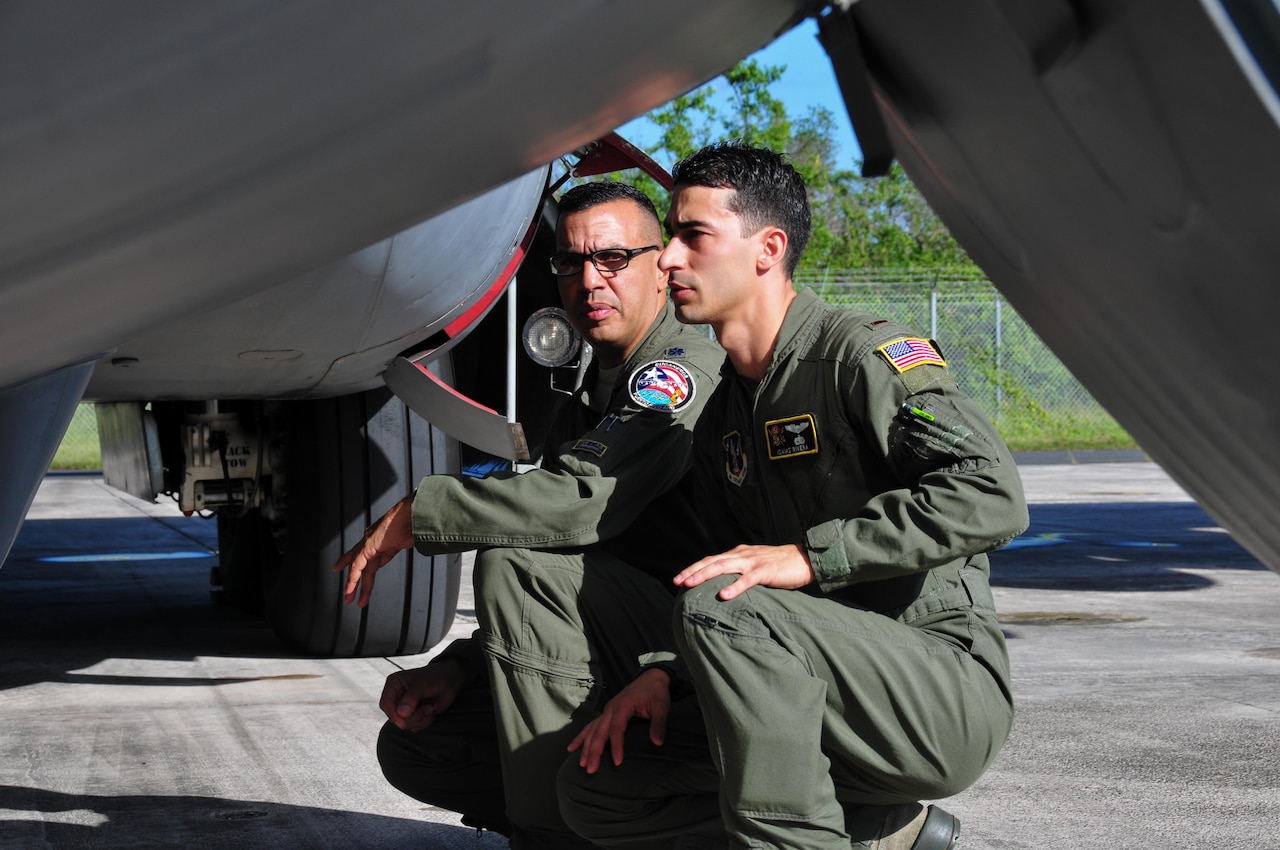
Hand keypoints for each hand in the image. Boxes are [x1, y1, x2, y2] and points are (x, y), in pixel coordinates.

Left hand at [331, 494, 415, 606]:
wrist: (413, 513)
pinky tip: (350, 587)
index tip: (359, 577)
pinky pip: (357, 565)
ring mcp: (369, 542)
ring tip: (349, 599)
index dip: (364, 568)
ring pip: (357, 567)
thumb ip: (408, 545)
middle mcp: (373, 540)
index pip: (370, 556)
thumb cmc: (416, 520)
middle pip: (359, 563)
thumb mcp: (411, 540)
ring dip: (352, 584)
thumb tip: (420, 546)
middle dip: (353, 578)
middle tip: (348, 592)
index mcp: (384, 539)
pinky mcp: (368, 546)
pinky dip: (353, 577)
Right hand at [379, 659, 465, 731]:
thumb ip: (412, 698)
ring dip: (422, 719)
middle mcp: (396, 697)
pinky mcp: (412, 715)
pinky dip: (425, 722)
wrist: (449, 680)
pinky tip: (431, 710)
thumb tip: (401, 713)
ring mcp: (404, 707)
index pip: (385, 704)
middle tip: (429, 707)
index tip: (404, 721)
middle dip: (414, 717)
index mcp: (394, 684)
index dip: (393, 715)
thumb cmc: (436, 677)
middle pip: (395, 718)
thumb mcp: (424, 684)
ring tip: (431, 706)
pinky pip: (414, 727)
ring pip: (405, 724)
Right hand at [567, 667, 671, 773]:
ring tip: (582, 764)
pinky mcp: (606, 713)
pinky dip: (581, 737)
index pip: (616, 729)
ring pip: (592, 730)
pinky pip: (591, 726)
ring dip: (585, 747)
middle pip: (599, 732)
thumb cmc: (656, 692)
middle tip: (591, 770)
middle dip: (594, 751)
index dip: (616, 746)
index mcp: (623, 705)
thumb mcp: (662, 706)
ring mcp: (606, 710)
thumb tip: (658, 742)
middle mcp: (611, 708)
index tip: (617, 762)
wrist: (651, 677)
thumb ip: (659, 725)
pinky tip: (572, 748)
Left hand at [673, 543, 815, 599]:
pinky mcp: (765, 571)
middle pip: (712, 562)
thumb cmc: (779, 565)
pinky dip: (735, 587)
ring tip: (690, 584)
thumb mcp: (754, 564)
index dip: (694, 568)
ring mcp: (753, 562)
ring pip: (724, 567)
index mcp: (738, 553)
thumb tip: (722, 584)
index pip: (711, 559)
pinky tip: (724, 595)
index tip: (679, 578)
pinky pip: (747, 580)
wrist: (803, 559)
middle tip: (677, 581)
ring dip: (705, 575)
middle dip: (693, 571)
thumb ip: (739, 570)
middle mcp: (742, 555)